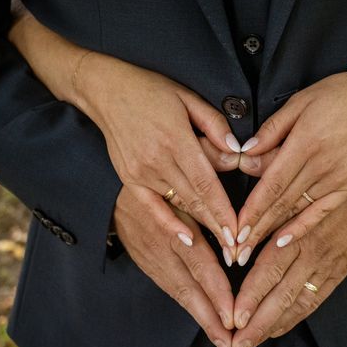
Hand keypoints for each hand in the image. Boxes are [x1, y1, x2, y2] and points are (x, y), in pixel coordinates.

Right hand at [8, 5, 239, 259]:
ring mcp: (141, 174)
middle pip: (195, 201)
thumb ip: (214, 125)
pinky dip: (169, 226)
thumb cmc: (151, 91)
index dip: (224, 209)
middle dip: (219, 228)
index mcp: (174, 139)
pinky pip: (153, 208)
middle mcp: (157, 161)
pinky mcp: (130, 180)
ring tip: (222, 255)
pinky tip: (186, 241)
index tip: (241, 230)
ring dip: (202, 232)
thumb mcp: (188, 98)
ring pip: (179, 207)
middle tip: (239, 252)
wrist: (106, 91)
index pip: (206, 182)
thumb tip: (237, 151)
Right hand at [113, 183, 235, 346]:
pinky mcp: (149, 266)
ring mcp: (153, 260)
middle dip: (211, 317)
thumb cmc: (159, 181)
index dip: (216, 289)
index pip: (199, 262)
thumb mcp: (181, 187)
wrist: (111, 192)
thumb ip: (207, 204)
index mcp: (172, 225)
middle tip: (230, 344)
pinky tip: (208, 323)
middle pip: (189, 287)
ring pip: (181, 293)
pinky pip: (172, 289)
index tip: (232, 315)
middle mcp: (163, 248)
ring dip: (203, 319)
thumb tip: (237, 228)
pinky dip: (191, 307)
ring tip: (223, 343)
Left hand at [231, 183, 346, 346]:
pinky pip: (313, 302)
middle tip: (236, 346)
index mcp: (296, 231)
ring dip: (271, 326)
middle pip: (280, 294)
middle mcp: (310, 253)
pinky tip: (274, 330)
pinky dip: (293, 318)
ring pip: (295, 303)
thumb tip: (237, 214)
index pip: (269, 268)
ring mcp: (325, 267)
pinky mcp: (336, 275)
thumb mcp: (296, 191)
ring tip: (249, 344)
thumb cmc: (324, 190)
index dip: (250, 294)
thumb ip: (267, 208)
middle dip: (256, 323)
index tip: (234, 316)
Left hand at [234, 59, 346, 263]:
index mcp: (306, 142)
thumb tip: (244, 154)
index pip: (272, 184)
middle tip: (235, 251)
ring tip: (250, 251)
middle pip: (281, 203)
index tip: (235, 229)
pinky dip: (301, 228)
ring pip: (297, 210)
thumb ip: (271, 131)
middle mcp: (322, 165)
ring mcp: (338, 178)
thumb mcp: (299, 102)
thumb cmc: (338, 94)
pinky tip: (283, 242)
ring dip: (272, 232)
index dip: (252, 209)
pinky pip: (320, 212)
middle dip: (256, 229)